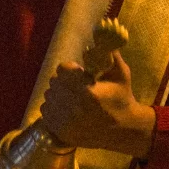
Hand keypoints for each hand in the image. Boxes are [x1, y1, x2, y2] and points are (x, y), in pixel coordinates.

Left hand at [39, 52, 155, 157]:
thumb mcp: (121, 73)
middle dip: (64, 80)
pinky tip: (66, 108)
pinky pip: (45, 111)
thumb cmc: (121, 98)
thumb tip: (96, 37)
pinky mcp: (60, 131)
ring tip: (71, 96)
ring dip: (58, 93)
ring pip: (49, 96)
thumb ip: (109, 54)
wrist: (122, 129)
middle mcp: (74, 107)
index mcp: (88, 91)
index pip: (63, 69)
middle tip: (75, 84)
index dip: (71, 68)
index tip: (79, 72)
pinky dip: (53, 107)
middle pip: (54, 81)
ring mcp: (66, 121)